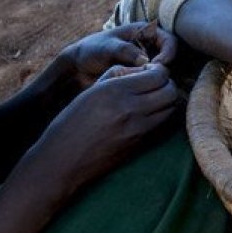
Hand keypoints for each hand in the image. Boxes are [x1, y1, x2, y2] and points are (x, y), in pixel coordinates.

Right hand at [26, 63, 179, 192]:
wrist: (61, 162)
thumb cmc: (69, 124)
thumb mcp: (90, 92)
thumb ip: (117, 76)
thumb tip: (142, 70)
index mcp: (115, 91)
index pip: (159, 75)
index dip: (159, 70)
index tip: (151, 71)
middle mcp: (130, 109)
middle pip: (170, 92)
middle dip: (166, 85)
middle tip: (154, 85)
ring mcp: (137, 130)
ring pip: (170, 109)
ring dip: (165, 101)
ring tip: (152, 100)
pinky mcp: (139, 145)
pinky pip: (160, 126)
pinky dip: (159, 117)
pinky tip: (146, 115)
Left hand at [59, 22, 176, 88]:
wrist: (78, 68)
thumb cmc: (92, 50)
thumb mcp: (107, 47)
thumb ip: (125, 50)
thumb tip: (146, 60)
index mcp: (145, 32)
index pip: (170, 41)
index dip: (168, 54)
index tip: (157, 66)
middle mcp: (150, 47)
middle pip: (171, 58)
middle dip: (165, 70)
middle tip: (153, 80)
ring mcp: (147, 63)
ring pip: (164, 72)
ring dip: (158, 80)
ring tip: (146, 88)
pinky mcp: (141, 77)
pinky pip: (153, 82)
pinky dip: (151, 87)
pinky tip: (141, 93)